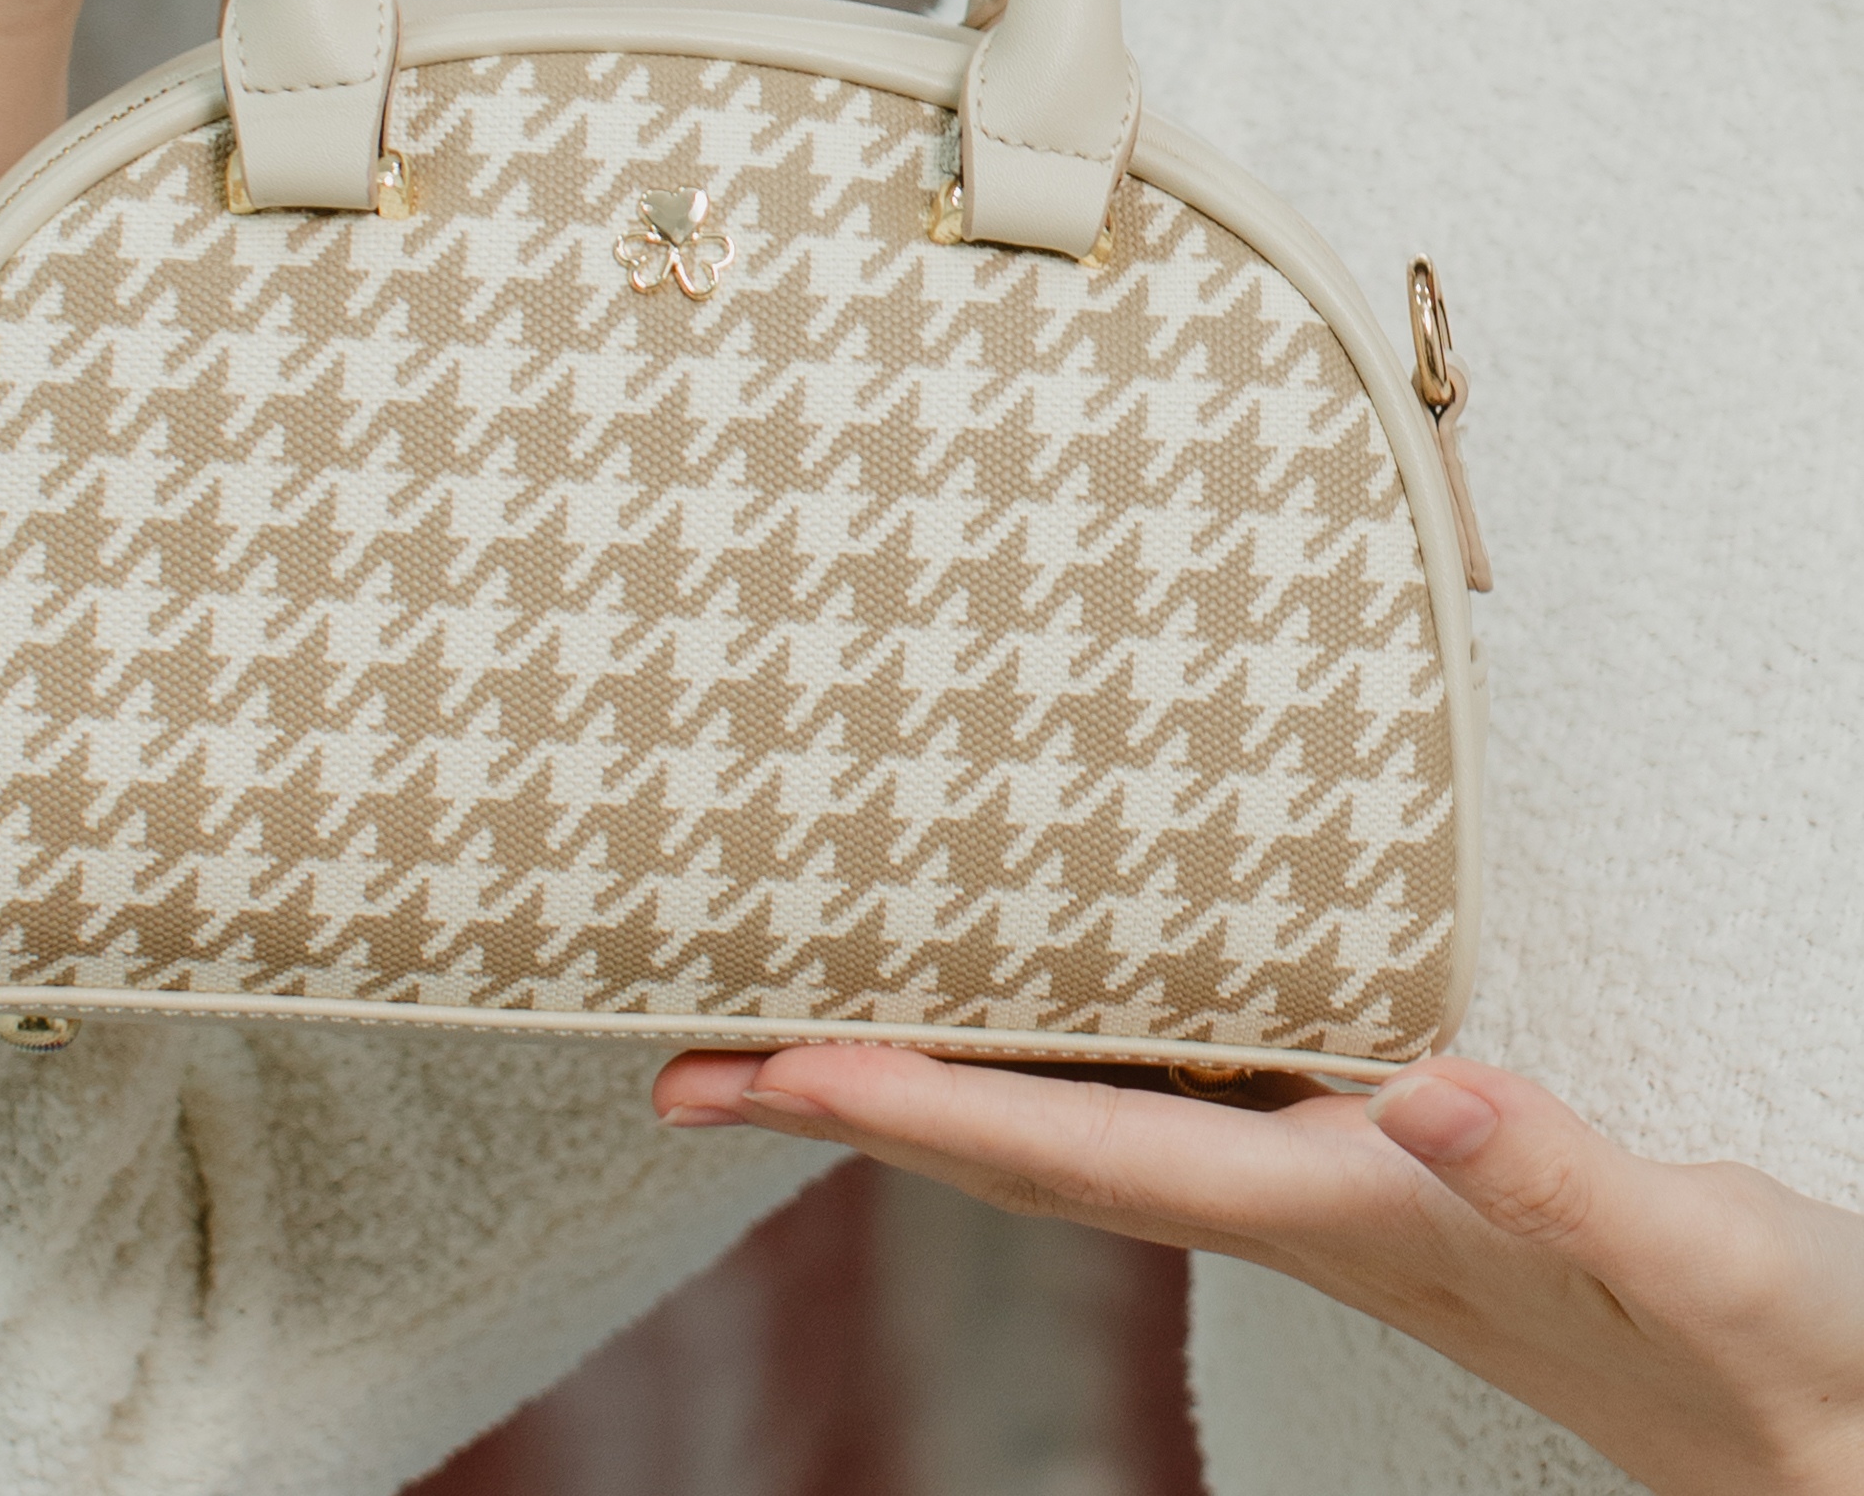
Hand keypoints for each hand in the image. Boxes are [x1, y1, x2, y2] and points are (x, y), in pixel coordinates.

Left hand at [652, 1047, 1863, 1493]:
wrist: (1808, 1430)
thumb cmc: (1751, 1350)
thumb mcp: (1681, 1254)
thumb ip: (1558, 1176)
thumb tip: (1431, 1086)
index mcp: (1343, 1209)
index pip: (1088, 1155)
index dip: (931, 1109)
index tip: (784, 1069)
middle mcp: (1296, 1195)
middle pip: (1033, 1142)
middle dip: (860, 1103)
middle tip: (695, 1068)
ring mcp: (1319, 1181)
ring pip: (1078, 1118)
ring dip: (930, 1078)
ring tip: (796, 1035)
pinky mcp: (1367, 1157)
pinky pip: (1165, 1086)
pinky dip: (1057, 1049)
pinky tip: (1025, 1017)